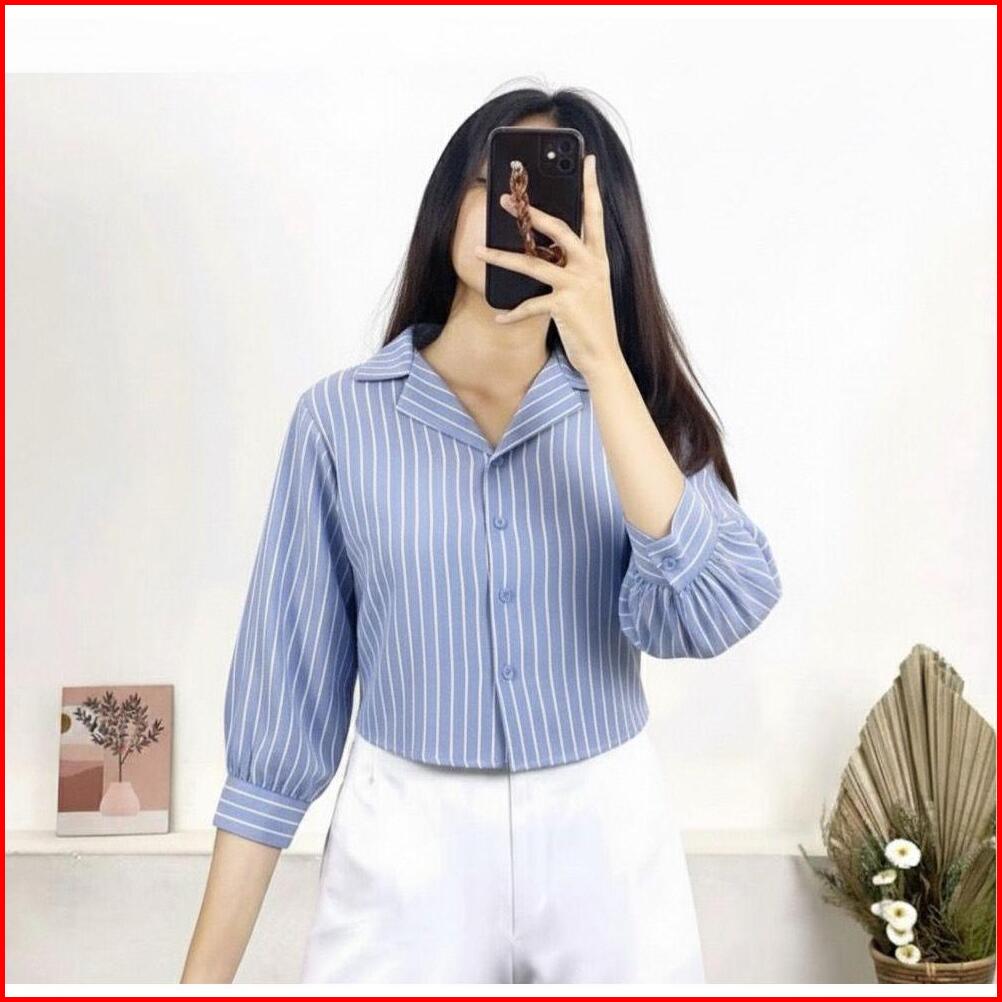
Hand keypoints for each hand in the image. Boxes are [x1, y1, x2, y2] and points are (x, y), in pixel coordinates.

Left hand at [472, 153, 621, 378]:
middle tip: (503, 199)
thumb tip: (548, 250)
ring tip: (479, 250)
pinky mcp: (564, 306)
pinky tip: (498, 317)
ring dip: (502, 257)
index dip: (591, 186)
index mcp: (598, 259)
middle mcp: (590, 266)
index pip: (595, 214)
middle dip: (529, 212)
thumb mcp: (590, 288)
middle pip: (558, 229)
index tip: (587, 160)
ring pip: (533, 264)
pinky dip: (512, 313)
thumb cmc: (593, 323)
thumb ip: (575, 266)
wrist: (603, 357)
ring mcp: (577, 285)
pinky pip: (530, 305)